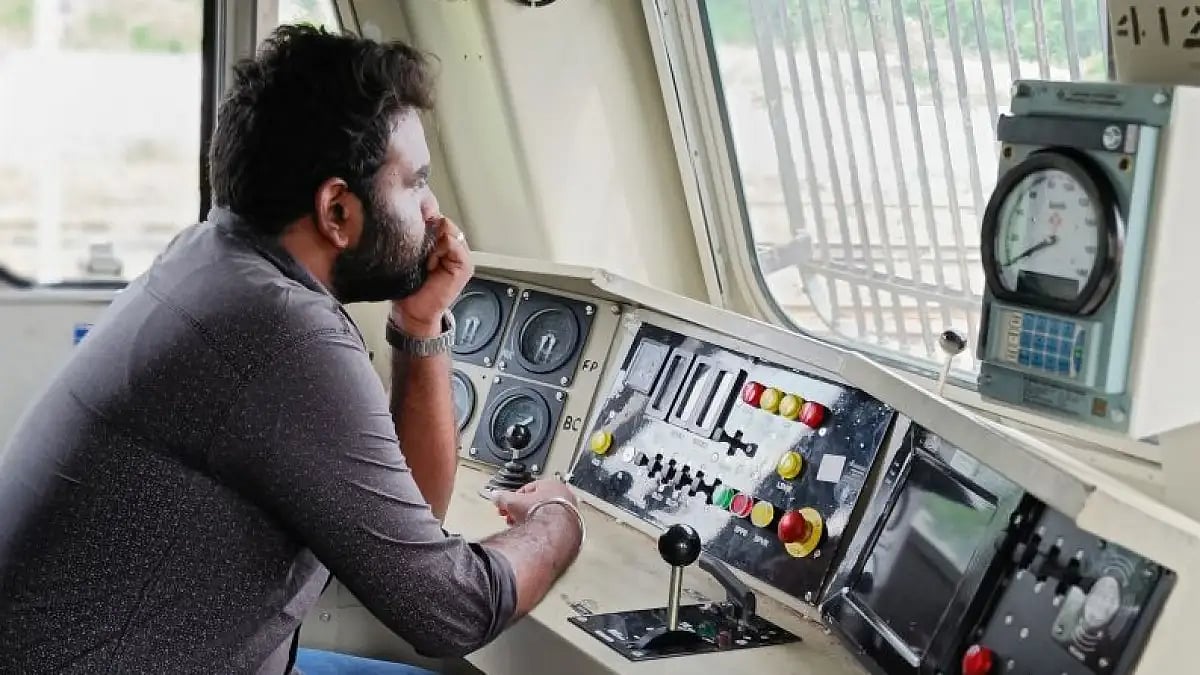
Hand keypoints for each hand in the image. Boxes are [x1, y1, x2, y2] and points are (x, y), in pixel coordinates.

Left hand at [392, 217, 472, 336]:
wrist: (415, 312)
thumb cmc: (409, 287)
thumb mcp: (409, 256)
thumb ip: (415, 237)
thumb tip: (410, 216)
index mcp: (439, 239)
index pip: (433, 216)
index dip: (421, 220)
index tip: (410, 233)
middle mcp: (452, 244)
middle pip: (440, 220)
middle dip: (426, 230)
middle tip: (418, 252)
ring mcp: (460, 253)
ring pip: (446, 228)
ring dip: (432, 242)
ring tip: (425, 261)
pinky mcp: (464, 264)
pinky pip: (452, 243)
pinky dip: (439, 250)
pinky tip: (431, 265)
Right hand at [492, 479, 578, 526]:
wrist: (555, 533)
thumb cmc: (540, 513)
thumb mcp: (513, 502)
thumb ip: (502, 497)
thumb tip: (496, 496)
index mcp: (552, 484)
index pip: (529, 489)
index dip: (515, 499)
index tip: (508, 507)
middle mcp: (564, 496)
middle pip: (537, 503)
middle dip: (522, 511)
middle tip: (513, 519)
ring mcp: (569, 512)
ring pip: (545, 516)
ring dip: (532, 521)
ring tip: (522, 529)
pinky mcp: (571, 528)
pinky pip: (552, 527)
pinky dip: (543, 531)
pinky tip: (535, 537)